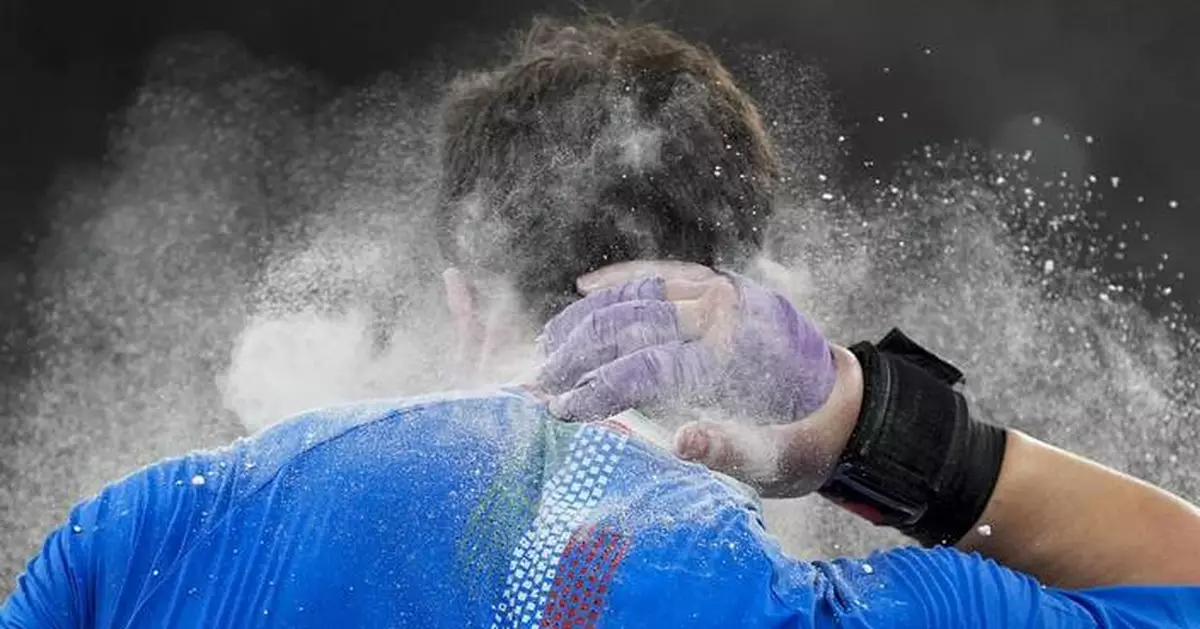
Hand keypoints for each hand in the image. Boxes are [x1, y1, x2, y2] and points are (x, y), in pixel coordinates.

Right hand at [536, 261, 862, 495]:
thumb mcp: (775, 460)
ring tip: (549, 344)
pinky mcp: (721, 285)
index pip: (646, 367)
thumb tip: (681, 441)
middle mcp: (727, 312)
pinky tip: (585, 287)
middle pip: (632, 325)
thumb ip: (728, 449)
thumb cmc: (804, 440)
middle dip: (579, 354)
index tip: (562, 409)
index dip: (597, 389)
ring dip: (588, 318)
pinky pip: (663, 274)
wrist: (847, 402)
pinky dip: (622, 279)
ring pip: (639, 295)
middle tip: (542, 381)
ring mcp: (723, 291)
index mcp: (736, 355)